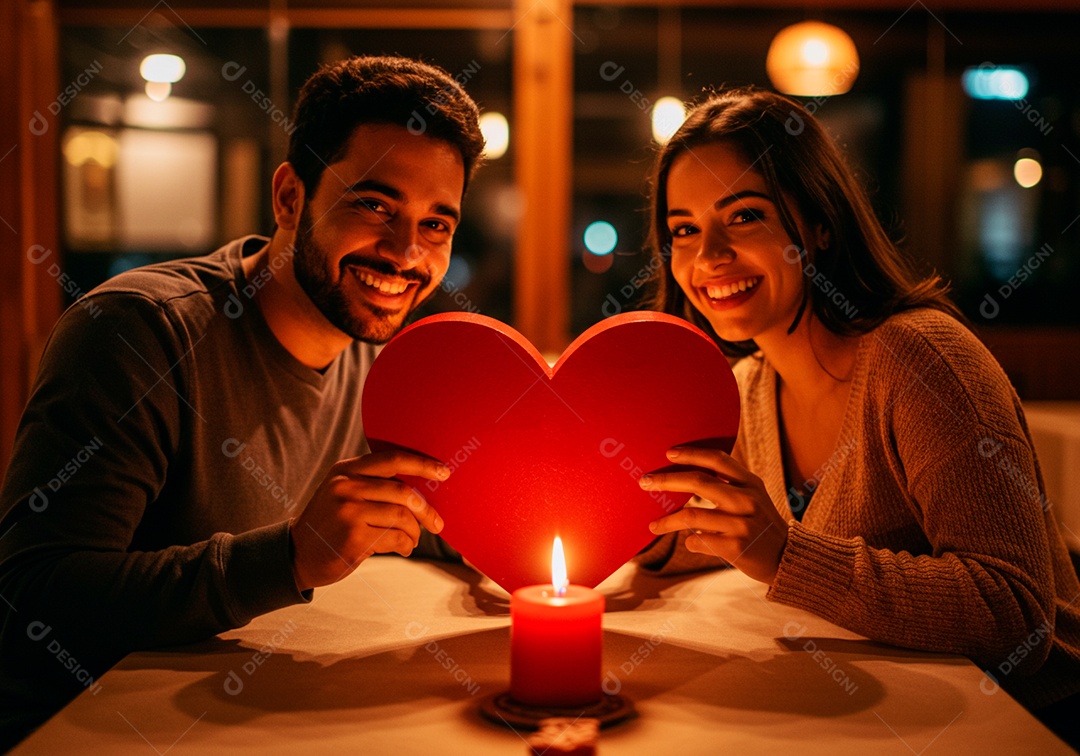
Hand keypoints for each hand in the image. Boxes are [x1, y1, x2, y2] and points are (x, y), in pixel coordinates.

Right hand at [289, 450, 449, 590]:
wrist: (298, 555)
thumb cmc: (332, 524)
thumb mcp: (343, 492)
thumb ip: (373, 484)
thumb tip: (423, 486)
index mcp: (346, 470)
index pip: (392, 459)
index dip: (422, 464)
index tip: (444, 472)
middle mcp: (346, 486)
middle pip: (403, 491)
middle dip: (426, 510)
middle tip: (437, 523)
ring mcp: (348, 511)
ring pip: (402, 516)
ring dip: (415, 532)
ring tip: (413, 539)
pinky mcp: (353, 537)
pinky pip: (395, 537)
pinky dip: (407, 545)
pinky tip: (404, 548)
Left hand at [640, 446, 788, 584]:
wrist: (787, 559)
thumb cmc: (761, 525)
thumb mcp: (754, 497)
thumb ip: (729, 484)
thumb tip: (686, 475)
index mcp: (751, 483)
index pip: (717, 460)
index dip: (691, 453)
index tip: (669, 453)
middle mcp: (747, 500)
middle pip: (697, 482)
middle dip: (666, 480)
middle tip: (645, 482)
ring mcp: (742, 524)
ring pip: (691, 516)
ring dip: (667, 522)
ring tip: (653, 525)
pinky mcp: (736, 547)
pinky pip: (698, 541)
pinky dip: (690, 542)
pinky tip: (692, 543)